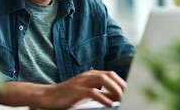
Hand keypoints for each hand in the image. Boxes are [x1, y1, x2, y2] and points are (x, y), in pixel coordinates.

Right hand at [0, 70, 125, 108]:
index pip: (111, 75)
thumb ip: (102, 93)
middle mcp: (88, 75)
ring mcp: (81, 81)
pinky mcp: (76, 90)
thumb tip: (117, 97)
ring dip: (114, 88)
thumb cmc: (69, 96)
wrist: (48, 96)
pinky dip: (103, 97)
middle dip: (121, 84)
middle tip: (129, 95)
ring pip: (102, 79)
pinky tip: (109, 104)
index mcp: (91, 75)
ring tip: (122, 98)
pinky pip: (92, 92)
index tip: (131, 91)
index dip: (122, 82)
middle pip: (109, 75)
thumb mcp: (88, 94)